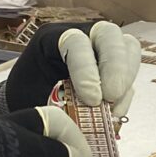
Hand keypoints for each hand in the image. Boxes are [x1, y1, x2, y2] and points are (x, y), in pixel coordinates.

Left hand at [0, 21, 141, 117]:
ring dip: (126, 79)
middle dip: (115, 67)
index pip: (75, 42)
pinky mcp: (112, 63)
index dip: (86, 69)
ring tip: (114, 110)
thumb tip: (81, 122)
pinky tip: (115, 113)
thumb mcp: (30, 99)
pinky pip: (130, 70)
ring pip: (127, 47)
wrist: (27, 97)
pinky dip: (126, 93)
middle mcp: (80, 35)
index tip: (92, 99)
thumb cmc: (26, 95)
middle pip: (108, 34)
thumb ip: (54, 107)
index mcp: (51, 38)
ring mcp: (99, 46)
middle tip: (111, 98)